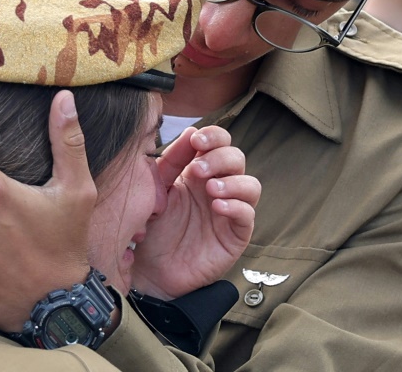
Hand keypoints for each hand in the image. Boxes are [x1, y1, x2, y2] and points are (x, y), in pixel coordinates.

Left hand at [132, 126, 258, 299]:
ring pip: (250, 185)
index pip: (218, 142)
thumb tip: (191, 131)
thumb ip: (170, 162)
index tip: (196, 141)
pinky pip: (248, 215)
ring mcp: (230, 210)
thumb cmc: (154, 228)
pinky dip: (236, 207)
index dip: (213, 137)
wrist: (151, 269)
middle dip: (220, 158)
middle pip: (237, 158)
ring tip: (210, 190)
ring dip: (233, 182)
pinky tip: (217, 207)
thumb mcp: (156, 190)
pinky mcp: (236, 235)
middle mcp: (218, 186)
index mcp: (199, 171)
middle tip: (198, 170)